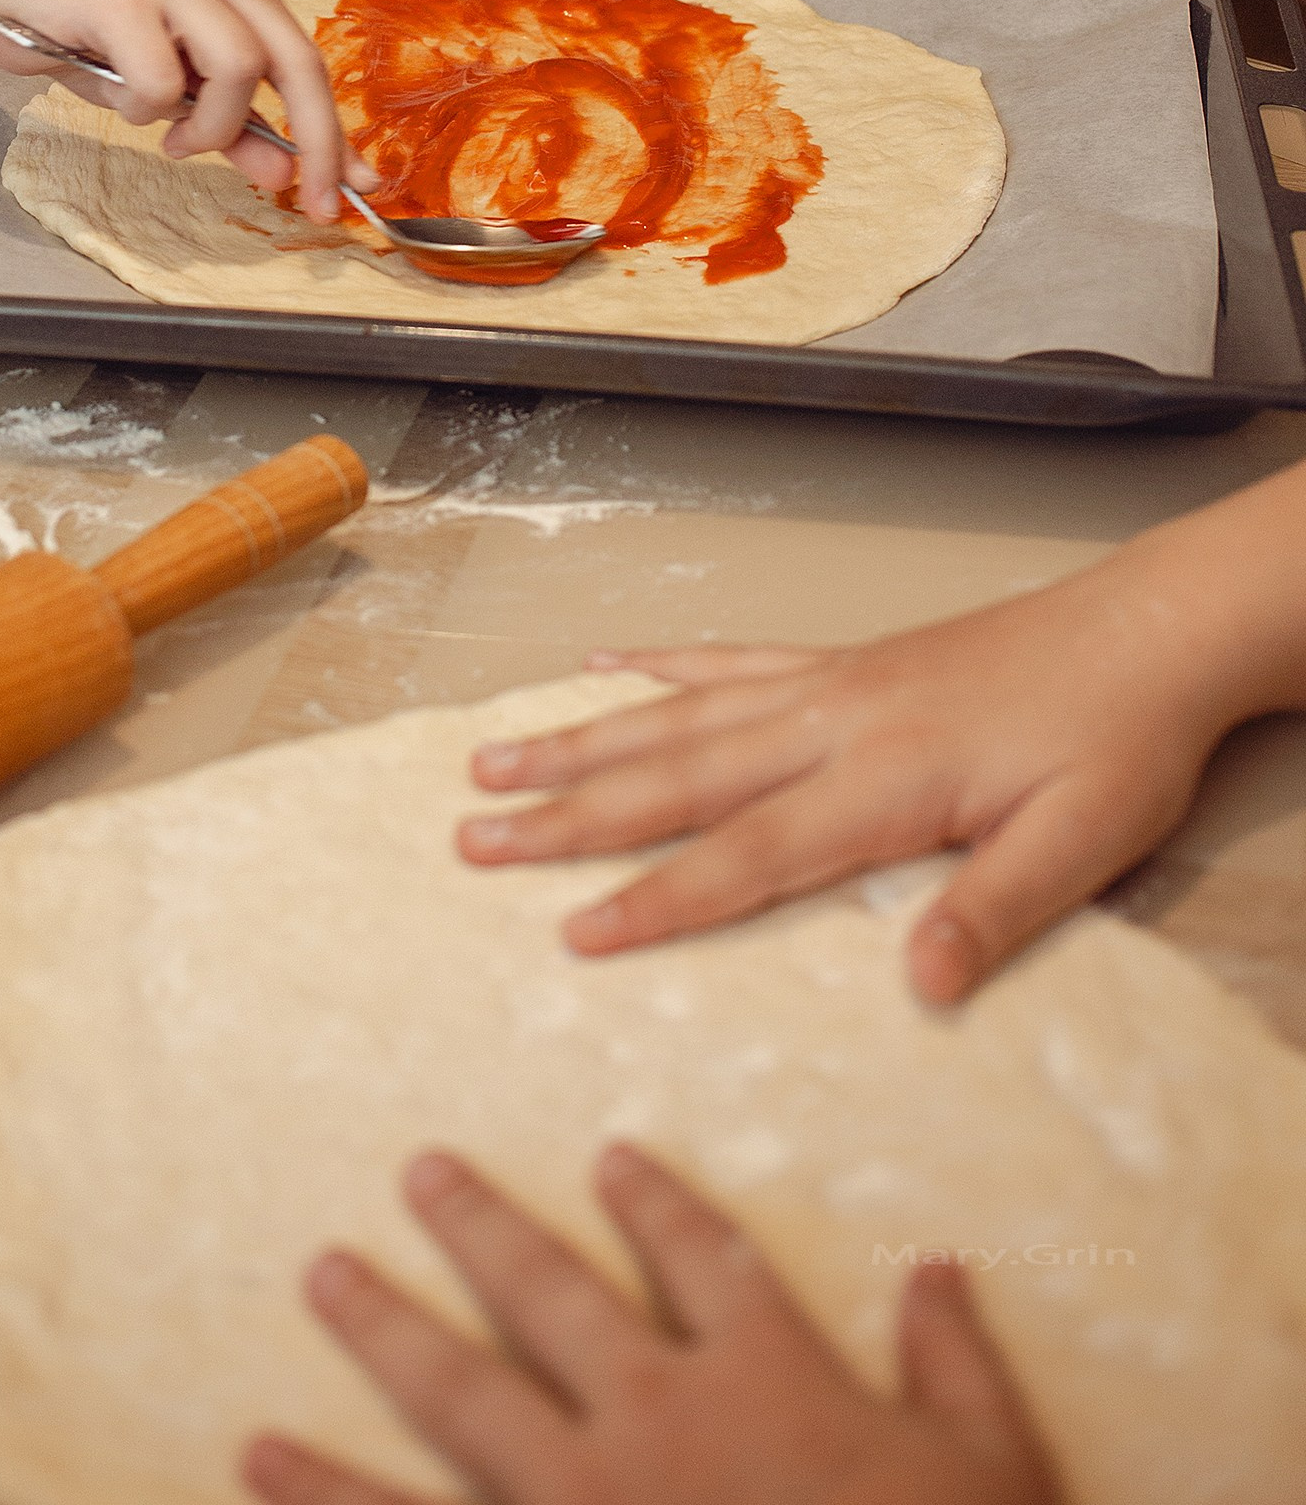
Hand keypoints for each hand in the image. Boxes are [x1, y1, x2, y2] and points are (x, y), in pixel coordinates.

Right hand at [0, 0, 373, 220]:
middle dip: (310, 140)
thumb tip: (283, 172)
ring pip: (238, 69)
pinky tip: (115, 91)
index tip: (351, 186)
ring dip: (208, 125)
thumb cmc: (81, 30)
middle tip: (296, 196)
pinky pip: (161, 81)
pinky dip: (142, 110)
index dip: (332, 130)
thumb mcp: (166, 87)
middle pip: (296, 60)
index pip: (306, 60)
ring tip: (170, 134)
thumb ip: (228, 125)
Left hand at [244, 1145, 1059, 1504]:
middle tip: (419, 1167)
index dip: (656, 1206)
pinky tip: (257, 1459)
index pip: (703, 1261)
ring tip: (321, 1274)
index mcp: (765, 1382)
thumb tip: (941, 1273)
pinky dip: (328, 1494)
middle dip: (482, 1227)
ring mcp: (582, 1501)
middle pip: (551, 1297)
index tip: (611, 1157)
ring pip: (461, 1394)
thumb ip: (959, 1368)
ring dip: (386, 1328)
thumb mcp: (995, 1473)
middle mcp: (656, 1420)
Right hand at [456, 562, 1237, 1002]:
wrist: (1147, 631)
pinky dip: (658, 664)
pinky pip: (728, 659)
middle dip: (568, 815)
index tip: (571, 934)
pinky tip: (600, 666)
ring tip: (493, 758)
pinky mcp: (842, 660)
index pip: (748, 856)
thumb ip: (995, 910)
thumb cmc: (1118, 744)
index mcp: (883, 782)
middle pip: (677, 776)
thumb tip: (921, 988)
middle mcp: (833, 723)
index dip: (657, 898)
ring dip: (581, 739)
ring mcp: (828, 682)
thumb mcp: (1085, 843)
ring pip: (679, 713)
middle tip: (471, 837)